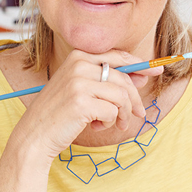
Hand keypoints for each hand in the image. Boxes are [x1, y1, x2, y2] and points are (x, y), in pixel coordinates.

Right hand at [12, 50, 162, 160]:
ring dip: (122, 114)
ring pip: (121, 95)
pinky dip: (110, 123)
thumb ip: (108, 80)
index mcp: (78, 56)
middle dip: (135, 99)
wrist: (34, 135)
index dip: (140, 65)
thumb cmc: (60, 113)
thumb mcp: (82, 89)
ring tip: (113, 123)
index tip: (157, 70)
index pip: (118, 56)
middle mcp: (78, 65)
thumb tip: (143, 74)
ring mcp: (79, 82)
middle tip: (138, 114)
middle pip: (124, 78)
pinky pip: (112, 112)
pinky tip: (96, 126)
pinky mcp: (81, 102)